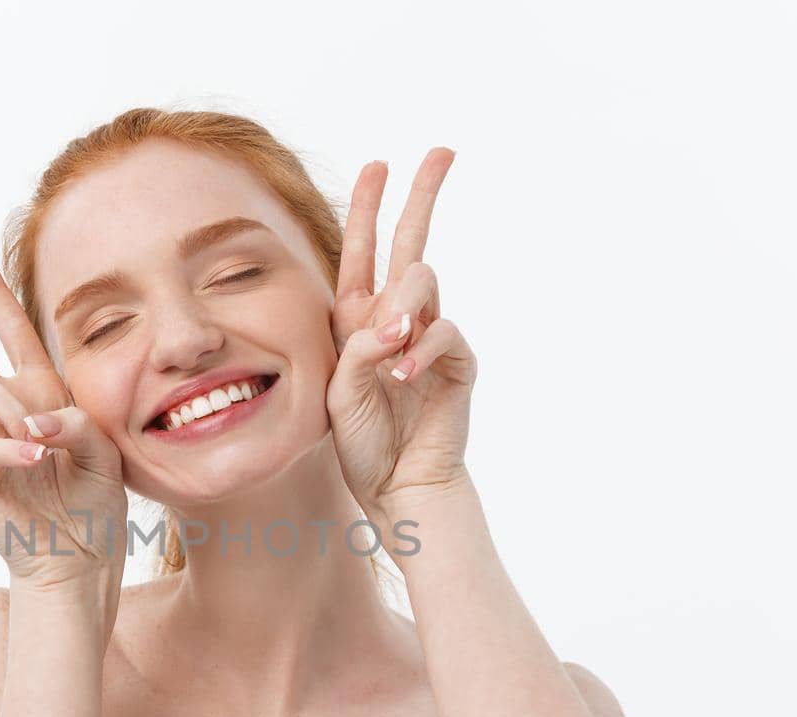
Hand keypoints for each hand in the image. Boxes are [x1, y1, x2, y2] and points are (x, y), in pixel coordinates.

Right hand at [0, 255, 127, 598]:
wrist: (79, 563)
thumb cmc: (95, 510)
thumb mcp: (107, 454)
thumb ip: (78, 424)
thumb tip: (34, 419)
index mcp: (43, 397)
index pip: (13, 334)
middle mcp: (9, 413)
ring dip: (15, 405)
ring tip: (47, 446)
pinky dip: (13, 447)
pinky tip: (39, 459)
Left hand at [326, 149, 477, 520]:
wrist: (397, 484)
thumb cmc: (361, 440)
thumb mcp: (338, 391)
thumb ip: (357, 349)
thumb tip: (394, 323)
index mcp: (358, 318)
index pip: (363, 251)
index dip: (368, 206)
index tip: (380, 163)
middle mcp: (396, 317)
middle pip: (411, 242)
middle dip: (423, 193)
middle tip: (442, 151)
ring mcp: (430, 336)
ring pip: (423, 281)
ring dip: (403, 305)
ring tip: (388, 349)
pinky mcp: (457, 360)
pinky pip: (444, 332)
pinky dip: (421, 350)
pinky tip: (403, 376)